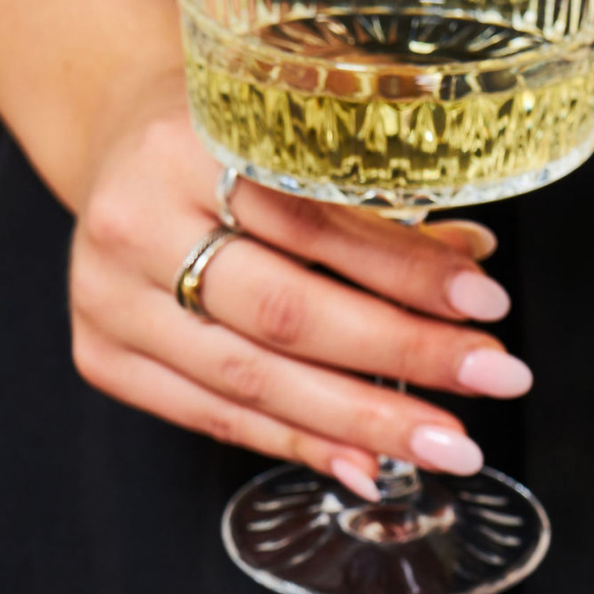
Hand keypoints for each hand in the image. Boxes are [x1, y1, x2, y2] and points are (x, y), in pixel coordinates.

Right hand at [68, 71, 531, 488]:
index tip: (486, 304)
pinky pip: (215, 416)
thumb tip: (473, 262)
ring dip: (360, 420)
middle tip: (490, 381)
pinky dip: (297, 442)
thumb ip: (373, 192)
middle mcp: (134, 223)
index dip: (404, 269)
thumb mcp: (290, 130)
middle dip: (400, 355)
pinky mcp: (103, 356)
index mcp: (182, 141)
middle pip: (283, 312)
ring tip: (442, 443)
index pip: (314, 221)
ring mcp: (108, 298)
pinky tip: (364, 463)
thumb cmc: (220, 132)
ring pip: (252, 380)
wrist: (114, 140)